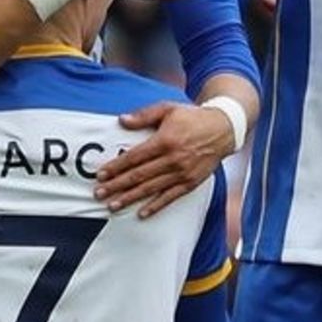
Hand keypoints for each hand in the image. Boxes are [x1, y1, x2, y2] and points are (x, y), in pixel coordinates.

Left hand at [94, 101, 232, 218]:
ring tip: (113, 205)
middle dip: (117, 186)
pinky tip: (141, 213)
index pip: (134, 157)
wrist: (223, 129)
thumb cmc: (192, 117)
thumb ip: (144, 115)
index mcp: (164, 141)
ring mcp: (182, 173)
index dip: (116, 167)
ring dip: (130, 198)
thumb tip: (122, 120)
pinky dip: (155, 206)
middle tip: (99, 194)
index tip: (101, 175)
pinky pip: (170, 197)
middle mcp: (172, 159)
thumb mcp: (168, 108)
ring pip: (151, 189)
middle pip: (139, 175)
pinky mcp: (190, 183)